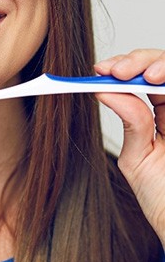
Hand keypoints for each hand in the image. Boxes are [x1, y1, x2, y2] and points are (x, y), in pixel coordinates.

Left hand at [94, 49, 164, 245]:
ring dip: (160, 65)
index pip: (143, 78)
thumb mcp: (139, 159)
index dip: (124, 67)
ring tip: (145, 77)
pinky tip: (159, 84)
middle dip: (140, 61)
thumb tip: (105, 90)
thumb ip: (130, 122)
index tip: (102, 70)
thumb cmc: (164, 200)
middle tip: (118, 72)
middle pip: (163, 67)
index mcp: (162, 117)